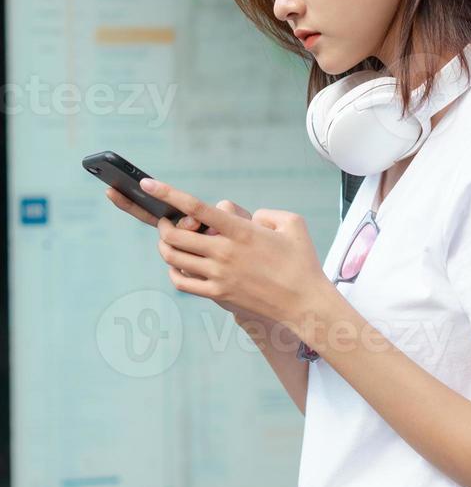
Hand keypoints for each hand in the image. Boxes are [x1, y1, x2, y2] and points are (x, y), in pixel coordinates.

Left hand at [141, 178, 327, 327]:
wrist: (304, 302)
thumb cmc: (301, 261)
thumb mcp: (292, 223)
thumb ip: (266, 212)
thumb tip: (246, 219)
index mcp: (241, 231)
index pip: (197, 208)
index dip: (169, 194)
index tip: (148, 184)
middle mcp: (225, 252)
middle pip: (175, 235)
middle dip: (164, 225)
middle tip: (166, 221)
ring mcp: (219, 275)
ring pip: (174, 258)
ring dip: (166, 246)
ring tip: (169, 241)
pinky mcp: (218, 294)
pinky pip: (182, 281)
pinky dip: (173, 270)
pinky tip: (178, 265)